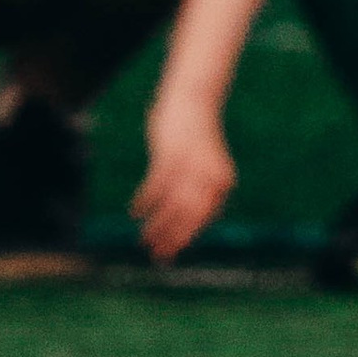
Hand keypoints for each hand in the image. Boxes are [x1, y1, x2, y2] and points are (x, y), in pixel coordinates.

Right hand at [134, 93, 236, 262]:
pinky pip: (156, 186)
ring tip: (144, 240)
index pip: (204, 219)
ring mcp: (190, 166)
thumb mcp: (204, 166)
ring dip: (157, 226)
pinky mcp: (171, 155)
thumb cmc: (197, 138)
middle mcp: (209, 177)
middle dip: (172, 239)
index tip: (173, 253)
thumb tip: (188, 221)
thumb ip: (200, 191)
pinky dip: (146, 202)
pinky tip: (136, 212)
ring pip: (172, 206)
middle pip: (189, 217)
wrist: (193, 100)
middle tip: (158, 256)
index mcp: (221, 182)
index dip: (187, 238)